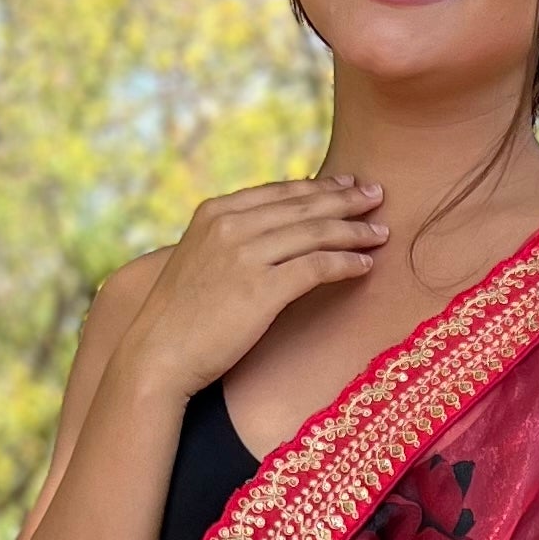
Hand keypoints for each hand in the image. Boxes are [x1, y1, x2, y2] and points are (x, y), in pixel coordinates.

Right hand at [113, 177, 385, 401]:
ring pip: (315, 232)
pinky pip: (316, 267)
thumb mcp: (198, 260)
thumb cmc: (179, 317)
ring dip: (354, 231)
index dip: (318, 187)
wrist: (157, 354)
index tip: (347, 185)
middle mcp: (230, 225)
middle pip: (302, 206)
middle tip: (378, 196)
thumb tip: (266, 231)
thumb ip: (228, 240)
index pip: (279, 191)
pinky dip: (345, 263)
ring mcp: (245, 255)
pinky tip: (365, 265)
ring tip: (381, 232)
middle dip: (345, 200)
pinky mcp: (261, 289)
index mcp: (214, 212)